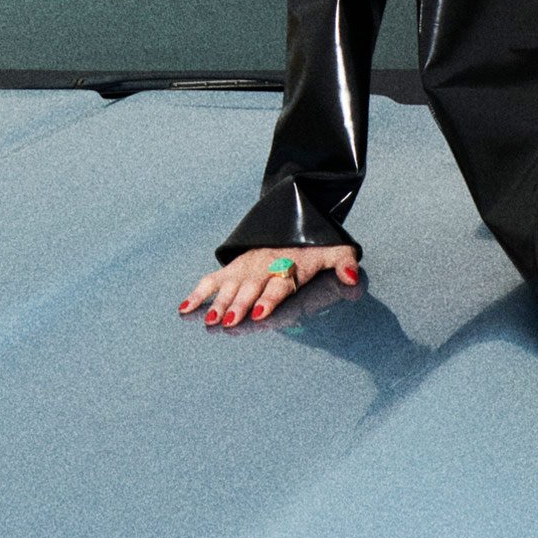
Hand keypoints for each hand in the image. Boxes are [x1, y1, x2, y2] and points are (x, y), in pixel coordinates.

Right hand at [180, 245, 359, 325]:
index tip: (260, 312)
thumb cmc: (314, 243)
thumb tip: (352, 277)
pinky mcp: (233, 267)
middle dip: (240, 305)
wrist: (293, 216)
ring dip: (219, 303)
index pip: (278, 284)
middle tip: (229, 322)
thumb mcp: (334, 248)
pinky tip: (185, 308)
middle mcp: (264, 267)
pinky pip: (212, 279)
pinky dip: (198, 293)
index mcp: (288, 265)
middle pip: (250, 288)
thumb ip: (344, 263)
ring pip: (229, 286)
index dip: (270, 298)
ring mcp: (245, 267)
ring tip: (210, 320)